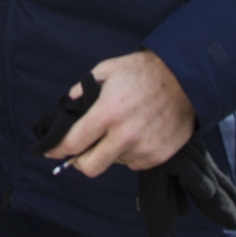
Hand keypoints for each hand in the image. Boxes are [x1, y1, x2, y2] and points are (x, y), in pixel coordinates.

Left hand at [42, 50, 196, 175]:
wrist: (186, 78)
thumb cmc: (143, 71)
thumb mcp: (107, 70)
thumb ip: (83, 88)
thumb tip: (70, 104)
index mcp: (107, 113)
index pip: (73, 143)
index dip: (57, 150)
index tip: (49, 152)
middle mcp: (124, 135)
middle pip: (90, 167)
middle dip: (79, 162)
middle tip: (79, 152)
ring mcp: (143, 148)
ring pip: (114, 162)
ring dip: (110, 152)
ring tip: (119, 130)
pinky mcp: (158, 156)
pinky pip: (134, 163)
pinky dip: (129, 153)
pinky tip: (136, 134)